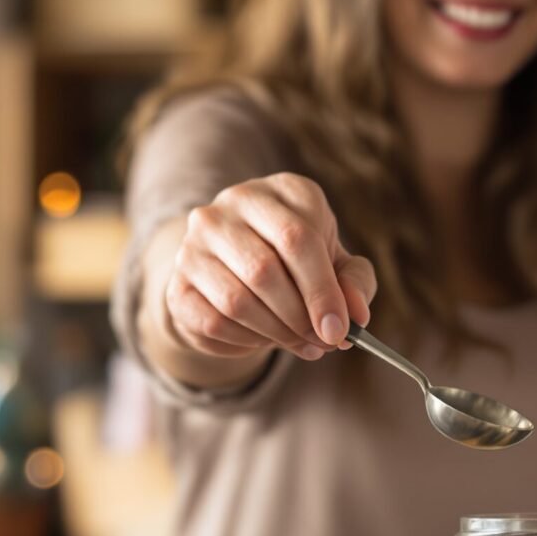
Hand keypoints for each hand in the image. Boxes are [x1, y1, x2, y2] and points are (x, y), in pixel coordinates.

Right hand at [165, 173, 377, 360]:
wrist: (243, 271)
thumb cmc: (303, 265)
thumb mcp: (338, 266)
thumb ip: (355, 284)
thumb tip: (357, 315)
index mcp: (282, 191)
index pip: (298, 238)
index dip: (322, 292)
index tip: (339, 331)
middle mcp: (233, 205)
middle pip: (264, 269)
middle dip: (300, 317)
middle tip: (322, 343)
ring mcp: (197, 241)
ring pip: (236, 299)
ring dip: (276, 333)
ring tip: (301, 344)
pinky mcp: (179, 281)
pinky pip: (213, 321)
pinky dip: (247, 341)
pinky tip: (266, 339)